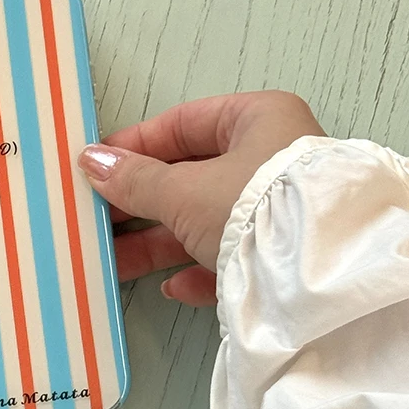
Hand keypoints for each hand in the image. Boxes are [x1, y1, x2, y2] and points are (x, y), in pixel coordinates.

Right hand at [79, 91, 325, 306]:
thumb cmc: (253, 208)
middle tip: (96, 218)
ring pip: (206, 221)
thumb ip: (135, 180)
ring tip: (113, 261)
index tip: (96, 166)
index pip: (184, 123)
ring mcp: (281, 209)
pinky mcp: (283, 254)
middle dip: (140, 202)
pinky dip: (199, 271)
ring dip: (159, 242)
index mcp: (259, 120)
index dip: (135, 145)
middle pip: (191, 177)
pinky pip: (232, 257)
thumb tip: (91, 162)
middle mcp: (273, 159)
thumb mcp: (183, 191)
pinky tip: (173, 288)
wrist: (317, 278)